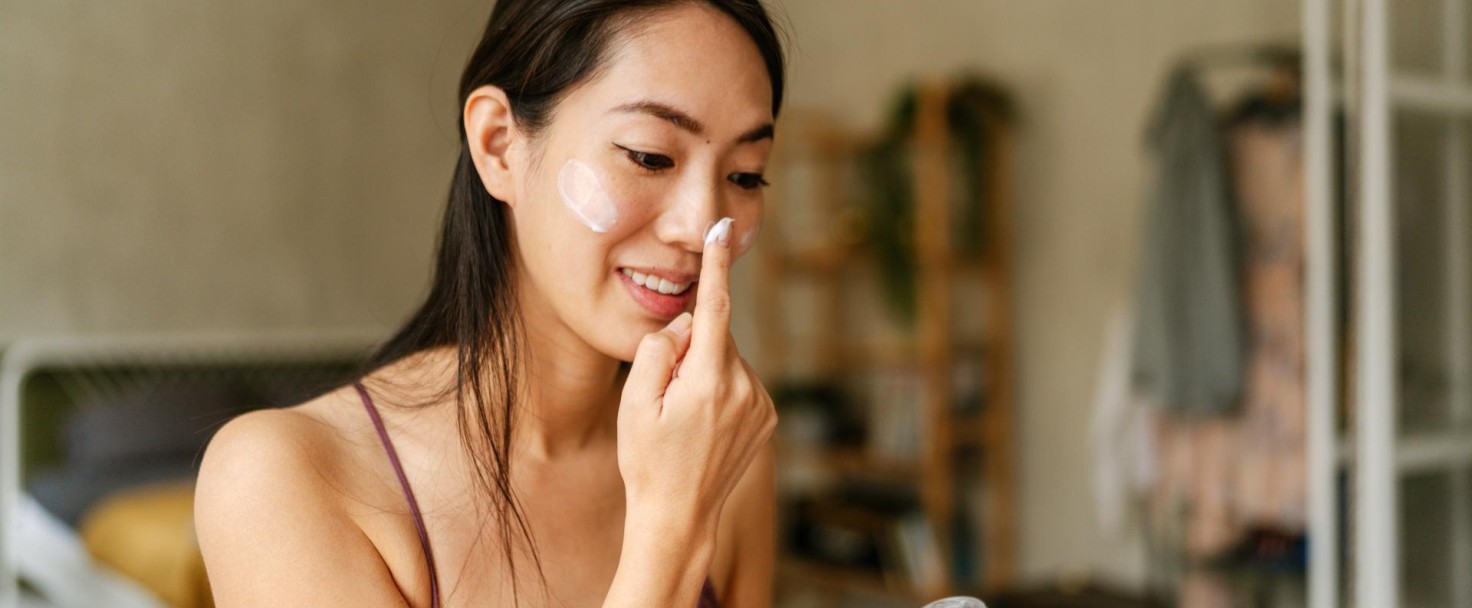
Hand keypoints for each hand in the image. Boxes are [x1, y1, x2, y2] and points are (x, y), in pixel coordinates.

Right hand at [617, 217, 777, 533]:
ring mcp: (760, 404)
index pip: (715, 308)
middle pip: (717, 337)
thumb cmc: (647, 461)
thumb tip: (688, 325)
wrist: (679, 518)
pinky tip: (704, 425)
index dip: (717, 264)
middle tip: (666, 393)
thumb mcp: (634, 403)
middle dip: (692, 348)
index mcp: (708, 381)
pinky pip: (740, 382)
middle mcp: (744, 388)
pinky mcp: (768, 416)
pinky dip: (721, 389)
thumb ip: (659, 350)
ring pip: (728, 360)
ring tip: (685, 418)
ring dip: (706, 371)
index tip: (722, 228)